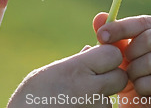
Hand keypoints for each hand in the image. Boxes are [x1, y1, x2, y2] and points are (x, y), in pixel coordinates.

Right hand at [8, 44, 127, 107]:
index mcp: (76, 69)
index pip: (113, 54)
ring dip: (100, 99)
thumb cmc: (30, 100)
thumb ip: (74, 62)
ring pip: (111, 99)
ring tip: (73, 101)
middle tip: (91, 82)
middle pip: (120, 77)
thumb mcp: (47, 73)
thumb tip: (90, 50)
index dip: (108, 56)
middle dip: (111, 78)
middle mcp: (90, 89)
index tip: (96, 60)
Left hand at [93, 13, 150, 107]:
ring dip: (134, 71)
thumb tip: (100, 16)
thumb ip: (111, 35)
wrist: (141, 105)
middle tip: (124, 63)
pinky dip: (141, 86)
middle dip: (130, 52)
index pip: (145, 22)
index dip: (121, 27)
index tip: (101, 36)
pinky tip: (140, 89)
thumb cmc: (132, 74)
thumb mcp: (118, 53)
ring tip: (131, 77)